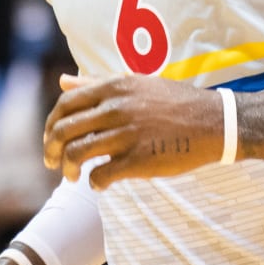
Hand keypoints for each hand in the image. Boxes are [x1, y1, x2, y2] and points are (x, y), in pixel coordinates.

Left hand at [43, 74, 224, 188]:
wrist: (213, 122)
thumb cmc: (173, 102)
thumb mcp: (135, 84)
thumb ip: (95, 83)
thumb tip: (62, 81)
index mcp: (113, 88)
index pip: (65, 104)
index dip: (50, 125)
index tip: (51, 139)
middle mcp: (115, 109)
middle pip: (64, 130)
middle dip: (51, 151)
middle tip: (53, 164)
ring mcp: (126, 135)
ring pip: (77, 154)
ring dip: (69, 170)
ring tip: (73, 176)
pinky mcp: (138, 160)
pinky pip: (100, 175)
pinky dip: (94, 183)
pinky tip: (99, 183)